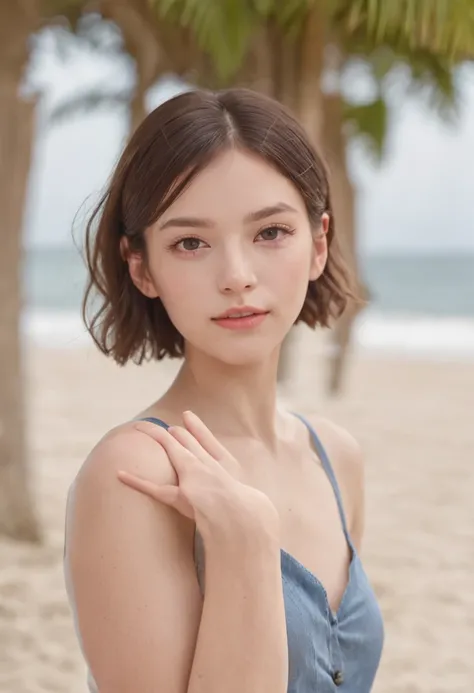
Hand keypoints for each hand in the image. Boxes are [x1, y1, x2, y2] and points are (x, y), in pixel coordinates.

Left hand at [117, 411, 278, 535]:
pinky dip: (136, 481)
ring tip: (143, 429)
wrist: (248, 519)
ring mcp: (193, 476)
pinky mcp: (180, 495)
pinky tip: (119, 474)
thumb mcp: (258, 501)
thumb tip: (256, 506)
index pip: (210, 442)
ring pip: (172, 451)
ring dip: (157, 439)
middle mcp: (209, 464)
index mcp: (229, 466)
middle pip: (187, 443)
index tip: (187, 417)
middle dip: (176, 434)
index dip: (197, 430)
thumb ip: (251, 499)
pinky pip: (154, 487)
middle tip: (166, 428)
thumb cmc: (256, 515)